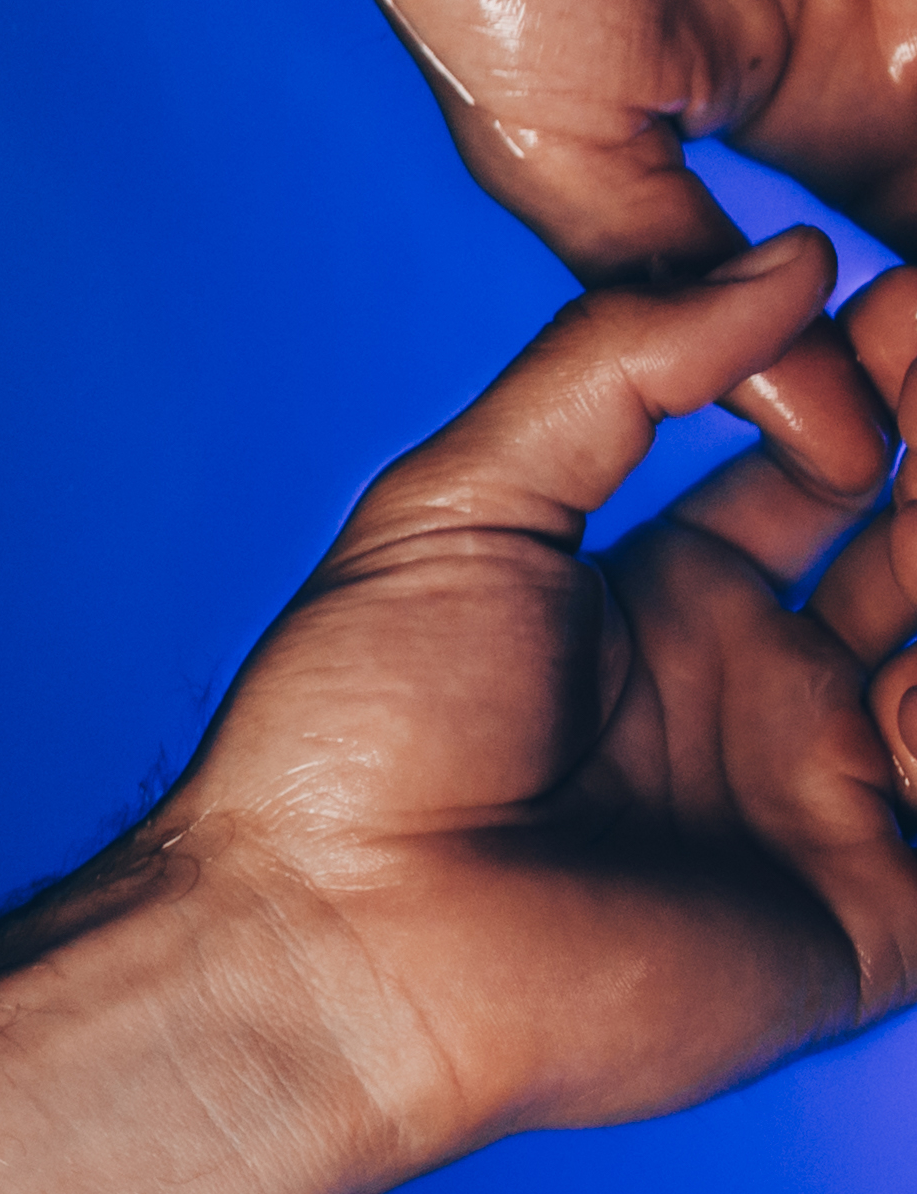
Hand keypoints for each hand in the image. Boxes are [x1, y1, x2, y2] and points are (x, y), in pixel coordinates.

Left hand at [153, 232, 916, 1163]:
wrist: (331, 939)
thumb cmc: (354, 729)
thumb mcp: (465, 505)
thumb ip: (618, 370)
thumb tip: (785, 254)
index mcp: (666, 595)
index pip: (827, 466)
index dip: (891, 378)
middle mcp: (761, 689)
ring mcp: (824, 802)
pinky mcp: (872, 921)